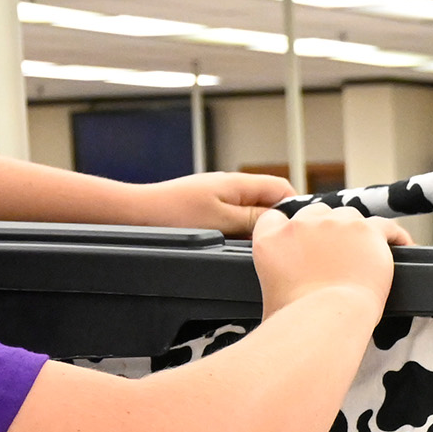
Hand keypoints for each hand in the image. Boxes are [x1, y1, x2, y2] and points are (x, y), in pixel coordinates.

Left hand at [133, 171, 298, 236]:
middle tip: (279, 244)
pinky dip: (239, 231)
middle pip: (268, 200)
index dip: (295, 208)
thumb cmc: (172, 215)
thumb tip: (282, 221)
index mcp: (238, 183)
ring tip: (256, 248)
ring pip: (251, 212)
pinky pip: (234, 218)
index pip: (282, 188)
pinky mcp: (206, 208)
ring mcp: (218, 197)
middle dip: (276, 221)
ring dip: (256, 228)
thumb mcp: (222, 222)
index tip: (297, 231)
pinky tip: (234, 246)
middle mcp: (230, 186)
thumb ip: (255, 220)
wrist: (135, 214)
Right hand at [251, 205, 399, 316]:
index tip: (301, 241)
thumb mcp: (270, 298)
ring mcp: (335, 224)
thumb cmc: (296, 322)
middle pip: (316, 214)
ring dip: (357, 231)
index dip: (291, 229)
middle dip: (326, 230)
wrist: (326, 322)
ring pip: (349, 216)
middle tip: (338, 254)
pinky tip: (402, 246)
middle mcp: (302, 225)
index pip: (276, 218)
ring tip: (367, 253)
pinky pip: (386, 226)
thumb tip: (281, 298)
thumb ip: (275, 283)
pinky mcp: (367, 232)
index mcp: (271, 240)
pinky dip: (395, 236)